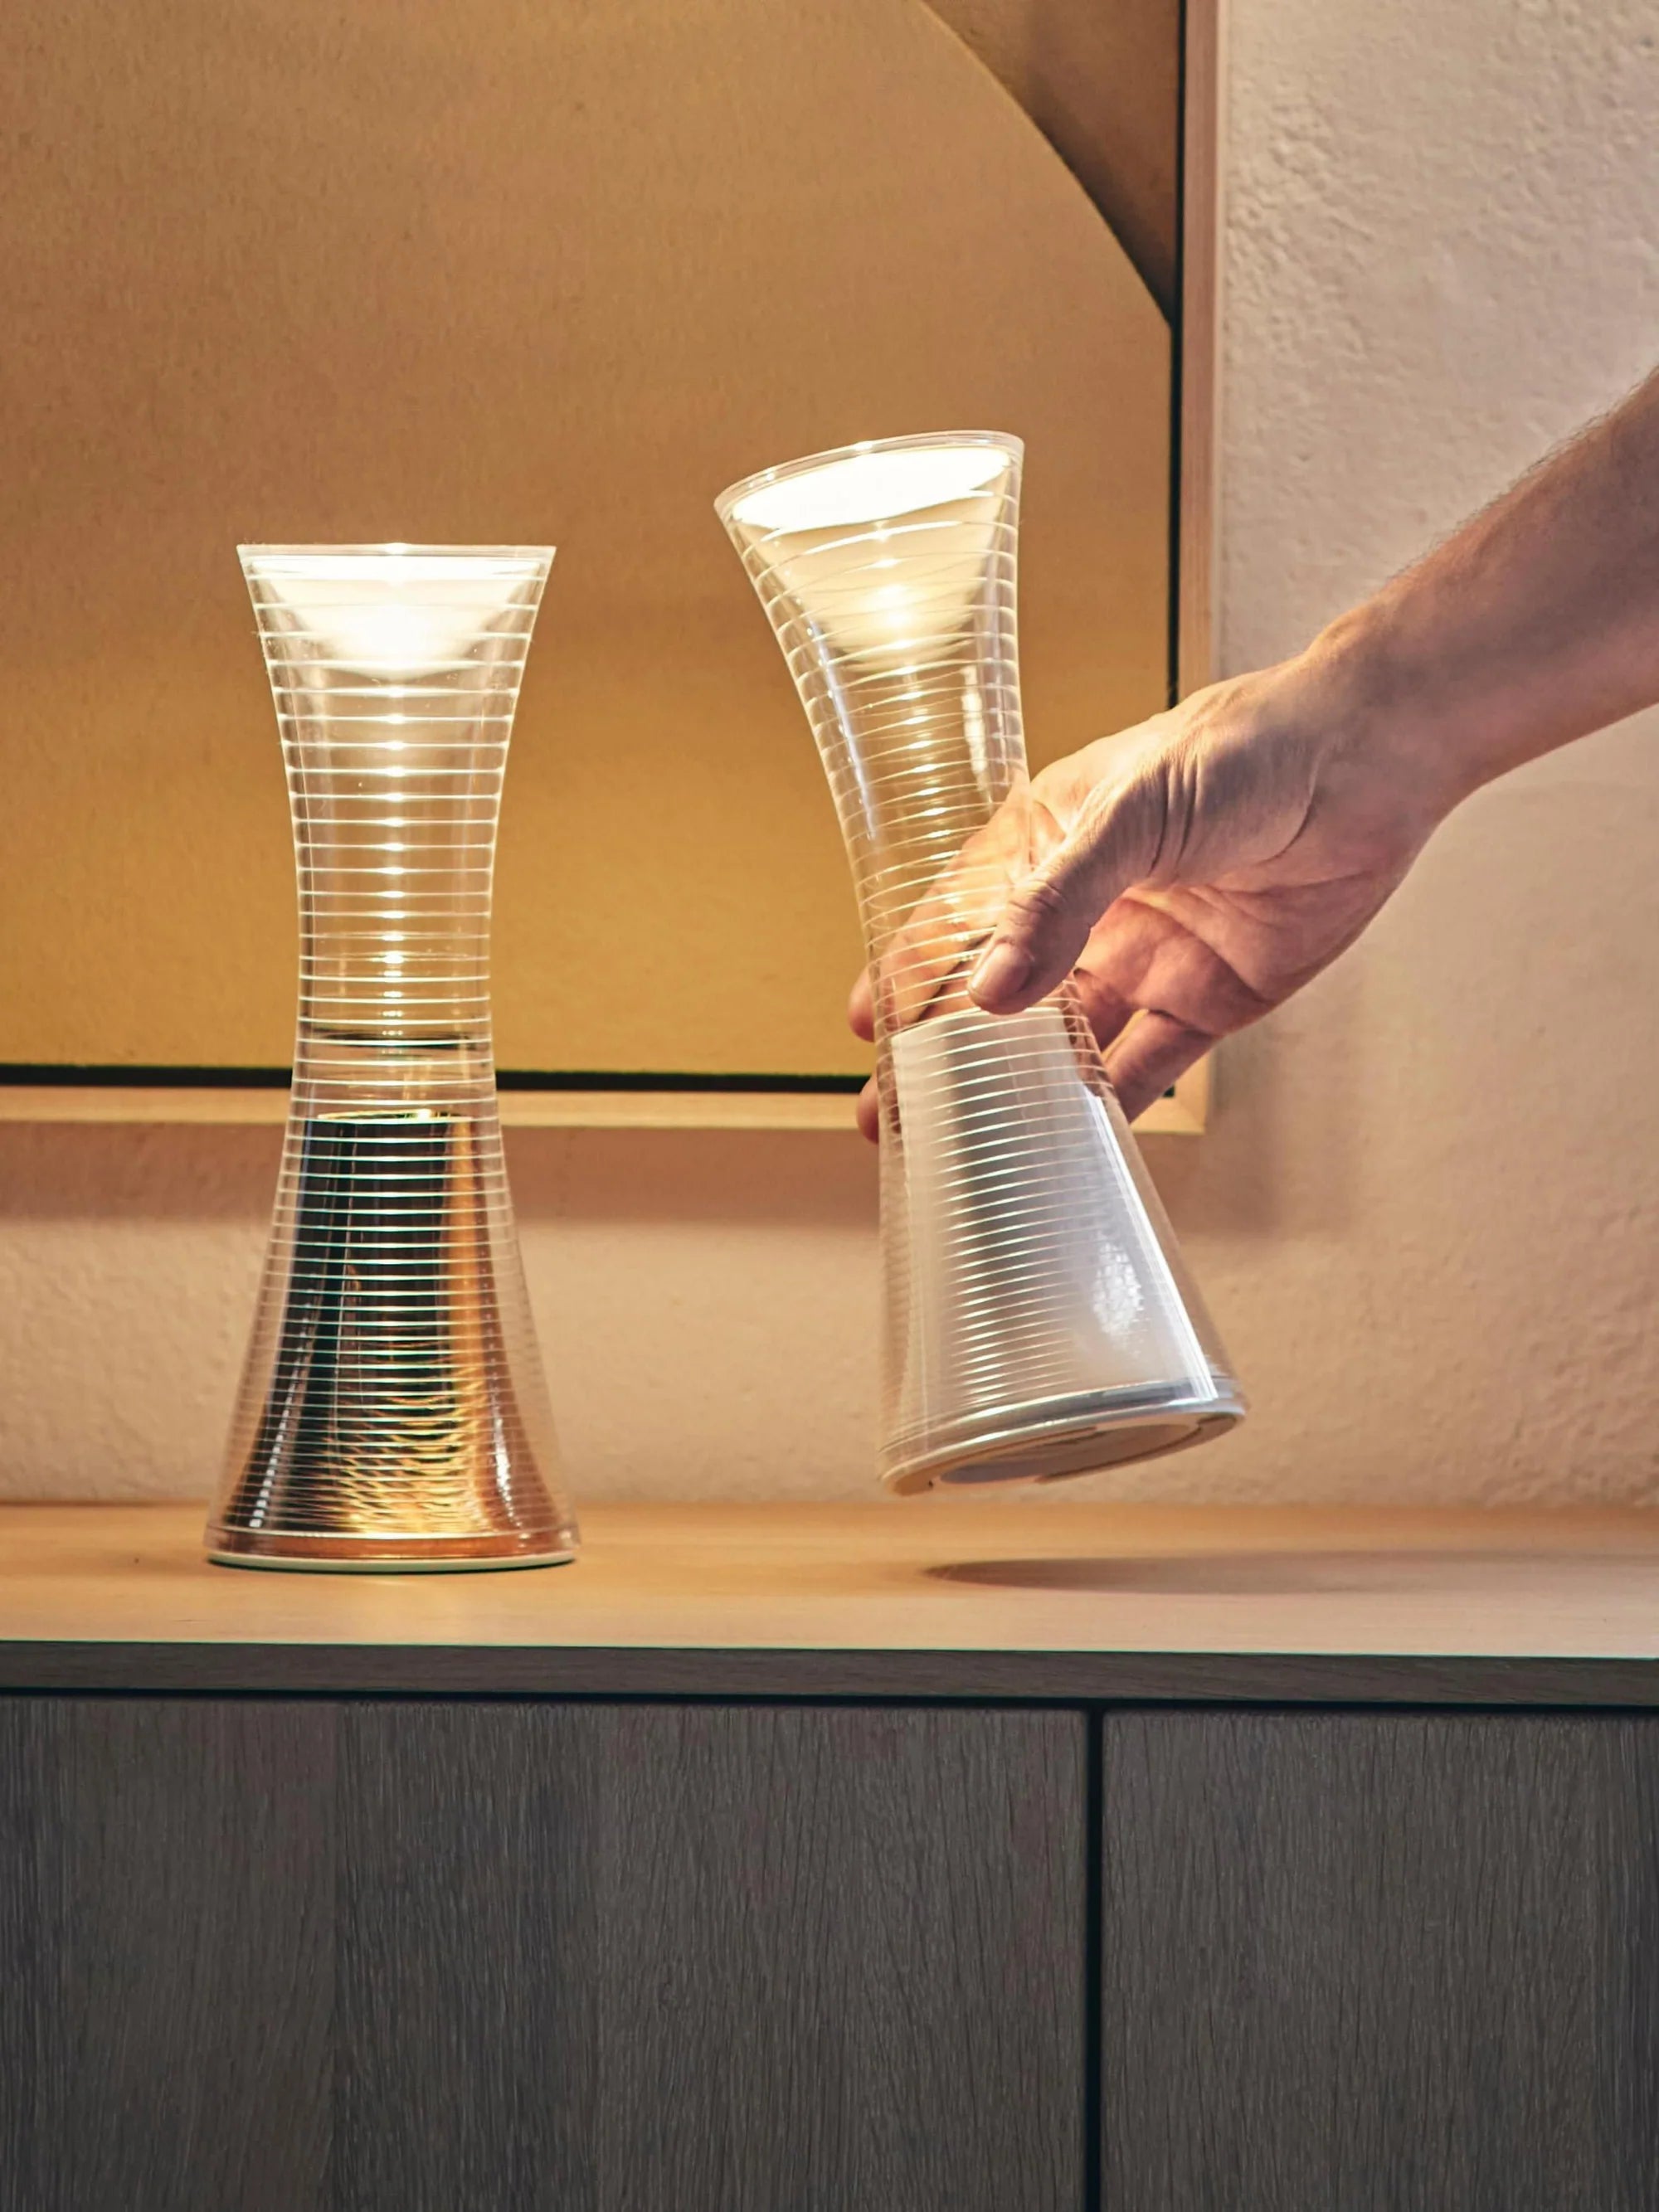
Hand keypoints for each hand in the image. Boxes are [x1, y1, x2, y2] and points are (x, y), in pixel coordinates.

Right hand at [849, 649, 1450, 1138]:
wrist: (1370, 758)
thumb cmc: (1245, 748)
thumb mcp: (1132, 813)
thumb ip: (1058, 905)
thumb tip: (990, 995)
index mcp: (1046, 844)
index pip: (959, 917)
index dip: (910, 970)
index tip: (866, 1026)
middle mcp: (1087, 908)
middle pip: (999, 996)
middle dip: (946, 1056)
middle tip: (894, 1115)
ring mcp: (1143, 958)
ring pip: (1063, 1043)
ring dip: (1017, 1093)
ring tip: (967, 1145)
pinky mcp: (1207, 1000)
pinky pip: (1147, 1067)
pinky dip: (1110, 1109)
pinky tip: (1071, 1144)